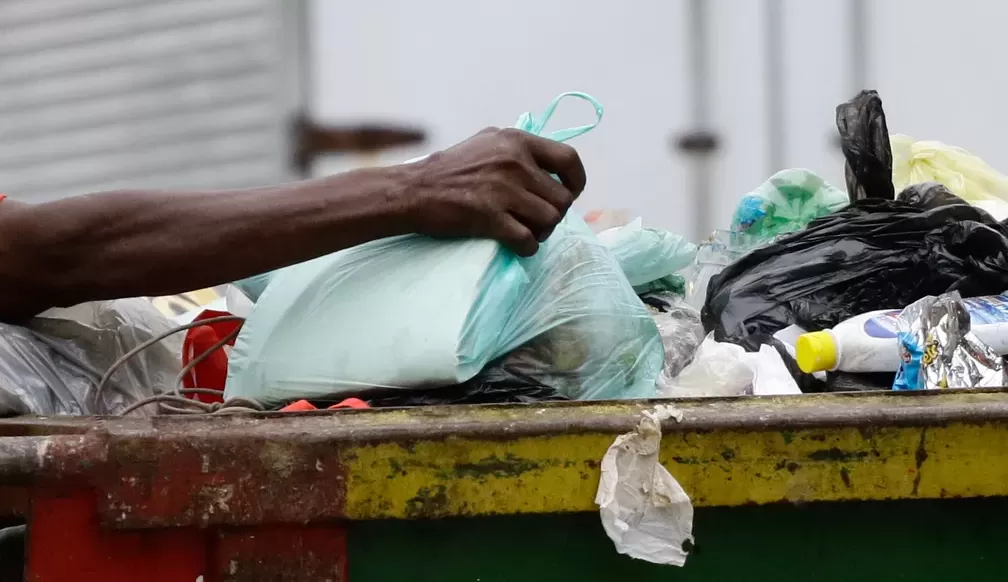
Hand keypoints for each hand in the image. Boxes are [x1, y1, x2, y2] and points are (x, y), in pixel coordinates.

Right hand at [402, 127, 585, 255]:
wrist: (412, 190)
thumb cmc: (447, 169)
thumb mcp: (486, 143)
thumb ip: (517, 149)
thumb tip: (548, 165)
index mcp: (516, 141)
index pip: (569, 159)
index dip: (577, 181)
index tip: (570, 193)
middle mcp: (515, 162)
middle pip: (562, 198)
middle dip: (554, 214)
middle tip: (537, 220)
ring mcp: (504, 190)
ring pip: (551, 220)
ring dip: (542, 232)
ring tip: (527, 232)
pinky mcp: (491, 217)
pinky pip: (529, 240)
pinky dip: (527, 248)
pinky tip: (517, 245)